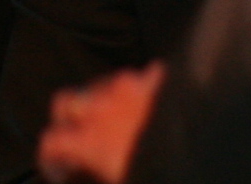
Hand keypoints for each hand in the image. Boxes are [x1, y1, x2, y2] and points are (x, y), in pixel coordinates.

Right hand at [37, 62, 162, 183]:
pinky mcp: (153, 80)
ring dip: (100, 101)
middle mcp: (99, 108)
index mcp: (87, 141)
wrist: (199, 153)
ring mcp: (125, 88)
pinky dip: (139, 88)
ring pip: (99, 85)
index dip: (51, 158)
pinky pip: (139, 76)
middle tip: (77, 135)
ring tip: (115, 119)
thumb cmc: (155, 172)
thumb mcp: (117, 179)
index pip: (51, 141)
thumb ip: (94, 171)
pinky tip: (147, 104)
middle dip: (67, 119)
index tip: (60, 168)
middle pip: (65, 103)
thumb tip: (86, 168)